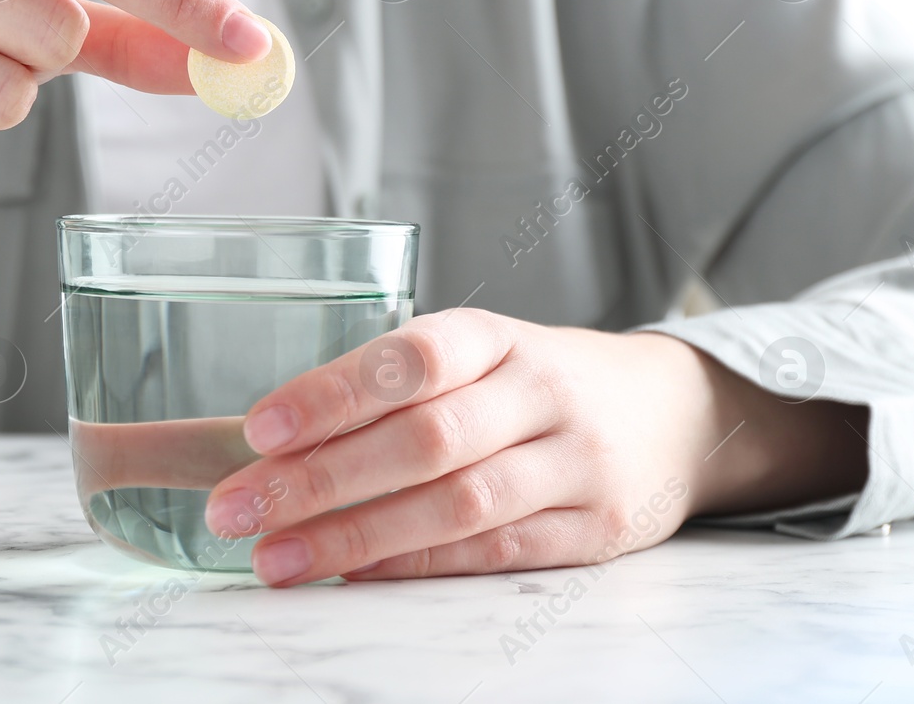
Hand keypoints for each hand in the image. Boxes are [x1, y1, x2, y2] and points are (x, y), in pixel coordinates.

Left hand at [203, 309, 868, 585]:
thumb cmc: (538, 383)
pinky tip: (353, 575)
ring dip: (356, 536)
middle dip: (320, 479)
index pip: (411, 357)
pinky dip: (418, 566)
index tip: (258, 428)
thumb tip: (267, 440)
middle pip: (425, 439)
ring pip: (459, 502)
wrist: (677, 414)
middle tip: (236, 507)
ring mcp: (575, 463)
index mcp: (496, 336)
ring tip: (276, 557)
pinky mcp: (596, 529)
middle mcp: (540, 392)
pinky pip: (496, 553)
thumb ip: (394, 386)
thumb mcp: (479, 355)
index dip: (334, 392)